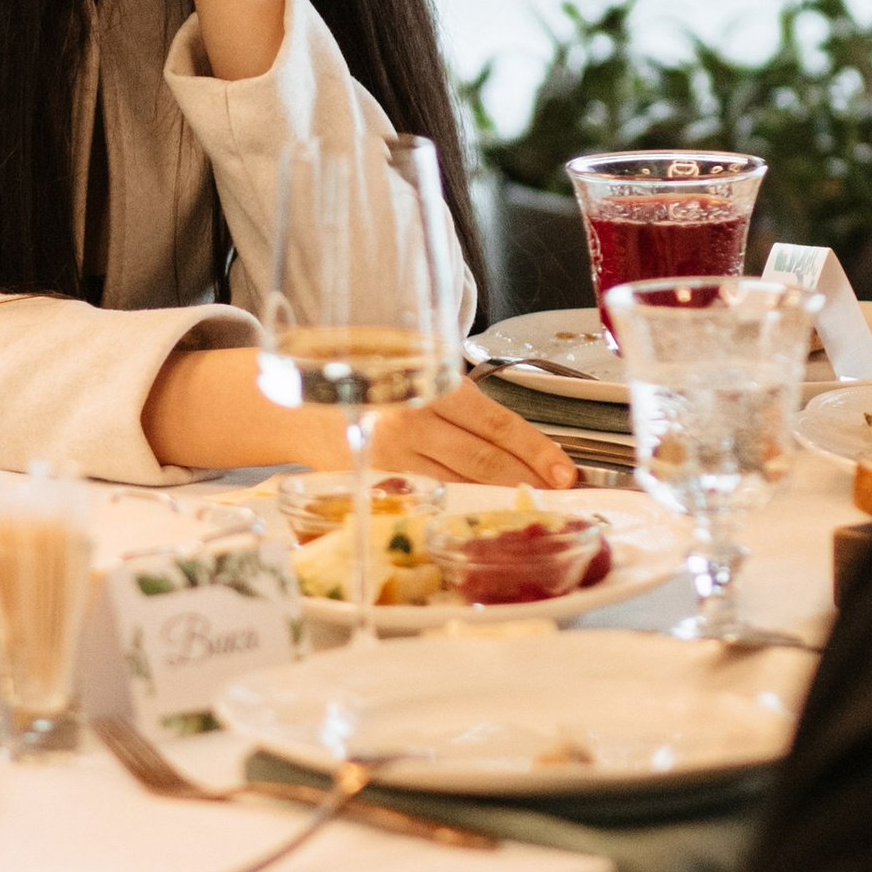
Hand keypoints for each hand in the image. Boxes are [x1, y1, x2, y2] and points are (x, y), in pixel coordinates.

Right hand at [369, 378, 577, 491]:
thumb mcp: (415, 363)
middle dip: (526, 479)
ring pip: (462, 482)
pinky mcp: (381, 480)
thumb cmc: (367, 375)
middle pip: (484, 460)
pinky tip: (482, 508)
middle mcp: (413, 419)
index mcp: (431, 382)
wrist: (308, 397)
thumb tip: (511, 435)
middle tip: (557, 493)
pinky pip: (433, 494)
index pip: (497, 424)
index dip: (536, 450)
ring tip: (529, 502)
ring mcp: (394, 455)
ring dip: (499, 495)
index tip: (564, 470)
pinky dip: (462, 502)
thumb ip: (456, 392)